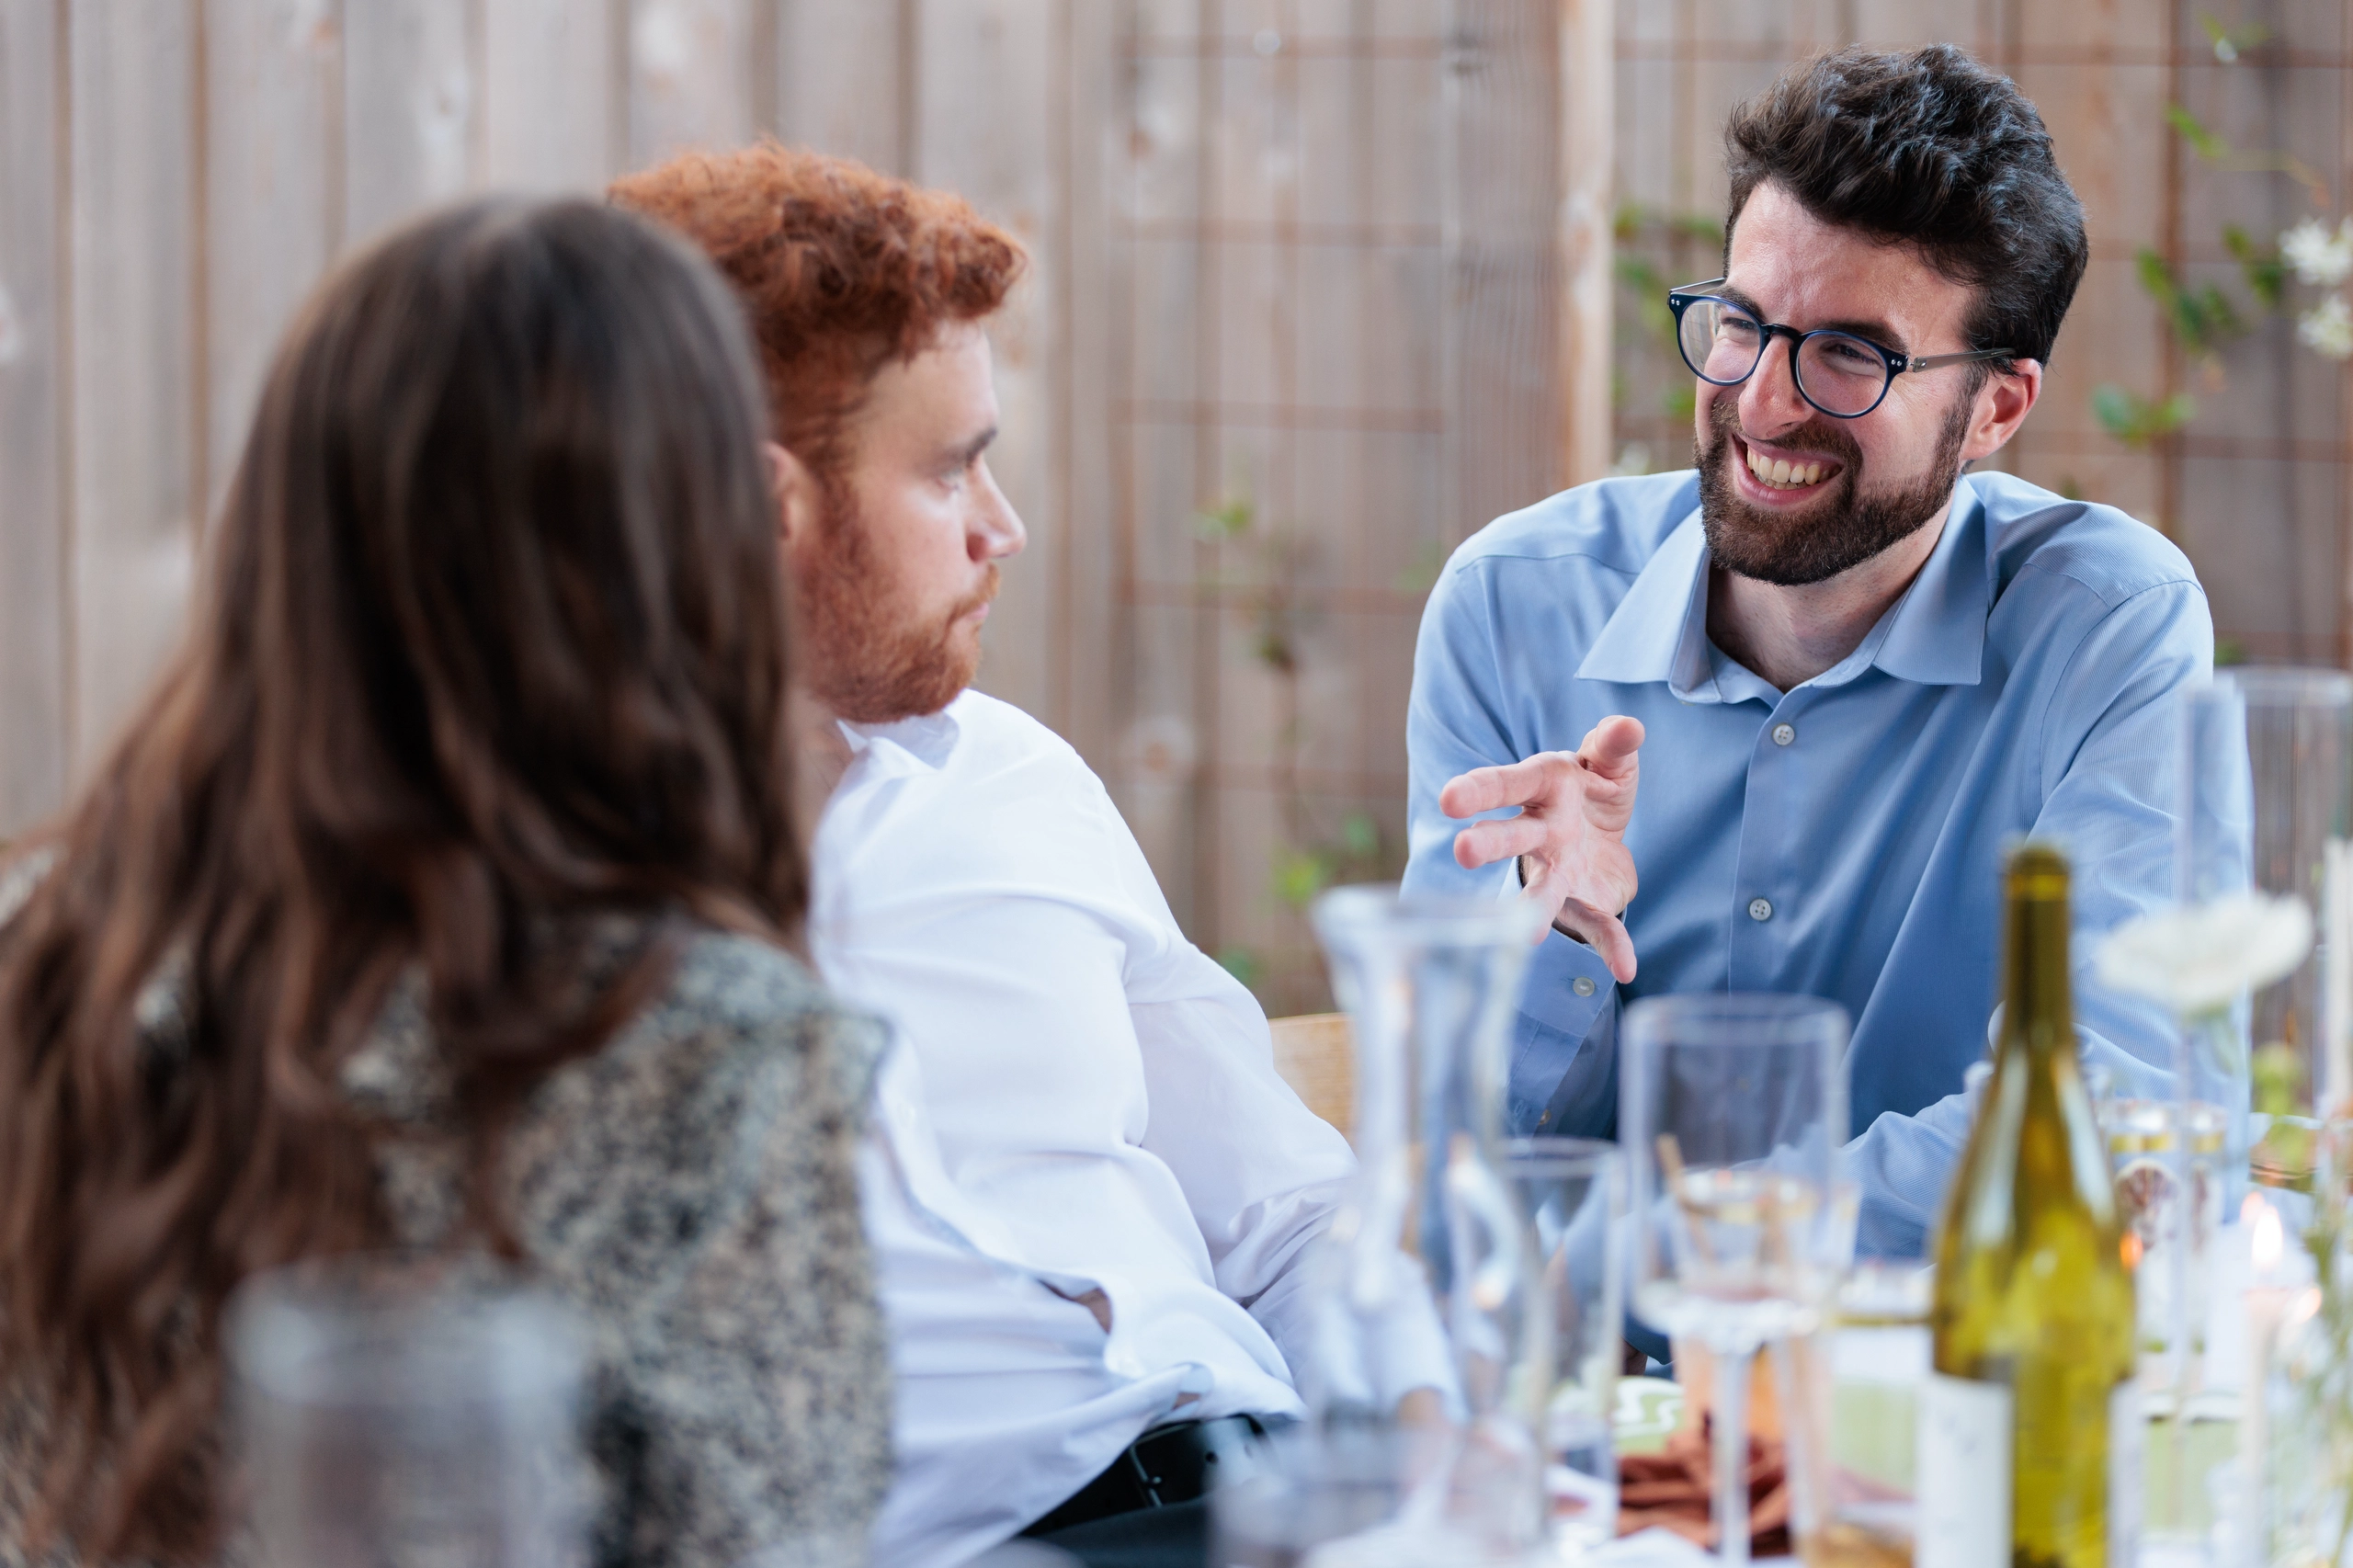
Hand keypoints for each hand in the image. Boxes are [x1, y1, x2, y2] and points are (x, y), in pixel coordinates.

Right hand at [1438, 716, 1642, 982]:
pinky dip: (1612, 945)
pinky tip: (1625, 968)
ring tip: (1530, 935)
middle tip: (1464, 853)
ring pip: (1542, 891)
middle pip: (1511, 837)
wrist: (1602, 834)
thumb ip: (1614, 746)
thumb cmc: (1593, 787)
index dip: (1478, 791)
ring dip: (1534, 909)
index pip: (1505, 785)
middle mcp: (1541, 832)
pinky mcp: (1584, 901)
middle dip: (1488, 845)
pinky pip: (1597, 925)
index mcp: (1542, 788)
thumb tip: (1628, 726)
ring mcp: (1558, 871)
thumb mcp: (1608, 762)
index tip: (1450, 800)